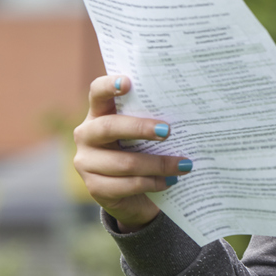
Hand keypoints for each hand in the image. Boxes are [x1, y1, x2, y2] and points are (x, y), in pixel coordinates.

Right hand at [72, 75, 191, 232]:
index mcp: (99, 114)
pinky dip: (153, 183)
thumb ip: (153, 120)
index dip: (109, 86)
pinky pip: (127, 185)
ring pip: (125, 163)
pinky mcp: (96, 187)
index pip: (97, 93)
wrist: (130, 193)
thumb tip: (189, 112)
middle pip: (109, 127)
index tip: (127, 82)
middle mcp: (86, 135)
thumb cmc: (142, 150)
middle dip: (141, 128)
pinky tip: (170, 181)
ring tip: (184, 165)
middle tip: (168, 130)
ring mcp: (86, 163)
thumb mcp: (144, 133)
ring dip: (159, 164)